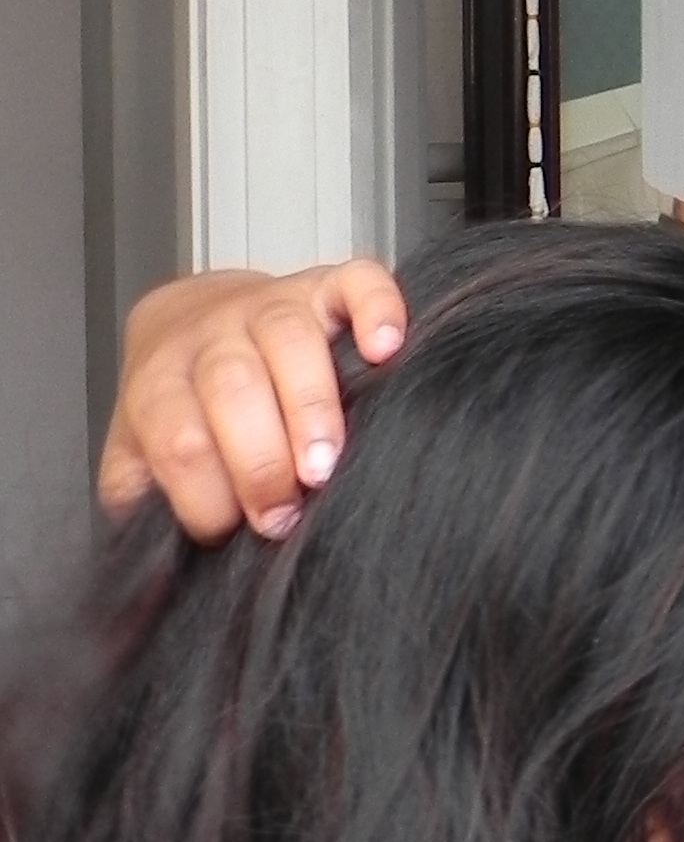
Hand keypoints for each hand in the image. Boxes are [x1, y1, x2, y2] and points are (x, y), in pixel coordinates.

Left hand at [99, 260, 406, 540]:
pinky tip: (386, 349)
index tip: (234, 531)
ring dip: (311, 408)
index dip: (207, 496)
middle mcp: (213, 335)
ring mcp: (272, 303)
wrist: (191, 321)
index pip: (178, 439)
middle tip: (284, 513)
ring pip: (290, 339)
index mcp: (160, 382)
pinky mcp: (326, 284)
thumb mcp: (139, 455)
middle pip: (232, 388)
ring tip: (325, 466)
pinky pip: (357, 282)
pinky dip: (377, 311)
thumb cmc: (180, 407)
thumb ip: (146, 498)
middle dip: (261, 462)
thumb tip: (163, 559)